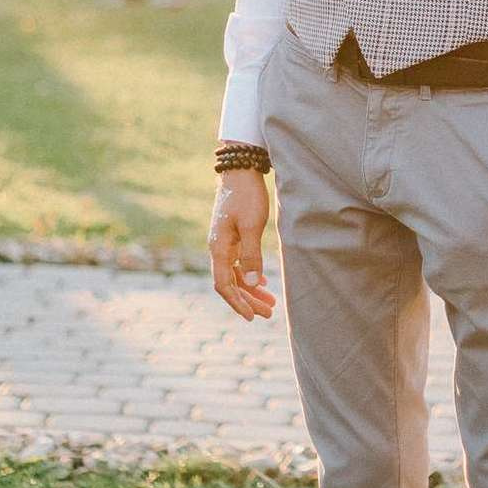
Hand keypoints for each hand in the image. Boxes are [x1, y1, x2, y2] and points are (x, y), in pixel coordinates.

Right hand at [209, 168, 276, 319]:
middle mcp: (218, 248)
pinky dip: (250, 274)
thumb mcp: (252, 226)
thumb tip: (252, 283)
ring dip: (251, 289)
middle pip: (230, 283)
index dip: (238, 303)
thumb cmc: (247, 196)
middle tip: (268, 314)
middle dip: (248, 300)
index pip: (224, 285)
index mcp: (219, 248)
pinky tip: (262, 282)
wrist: (240, 170)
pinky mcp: (232, 235)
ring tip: (270, 303)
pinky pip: (238, 262)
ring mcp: (224, 242)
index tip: (252, 317)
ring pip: (236, 274)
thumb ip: (251, 255)